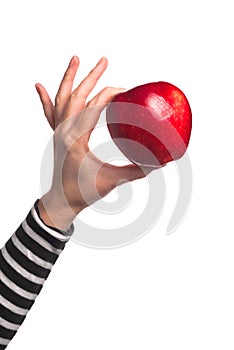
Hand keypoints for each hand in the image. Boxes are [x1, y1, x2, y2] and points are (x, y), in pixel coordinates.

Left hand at [36, 56, 154, 229]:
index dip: (110, 95)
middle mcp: (64, 132)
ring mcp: (58, 132)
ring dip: (68, 78)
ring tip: (76, 59)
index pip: (93, 107)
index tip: (126, 91)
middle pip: (76, 96)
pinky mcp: (57, 136)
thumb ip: (136, 170)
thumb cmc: (84, 192)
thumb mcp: (112, 180)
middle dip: (91, 77)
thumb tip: (160, 163)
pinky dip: (45, 99)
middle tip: (104, 60)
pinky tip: (39, 86)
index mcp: (76, 139)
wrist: (62, 200)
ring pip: (61, 99)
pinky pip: (49, 113)